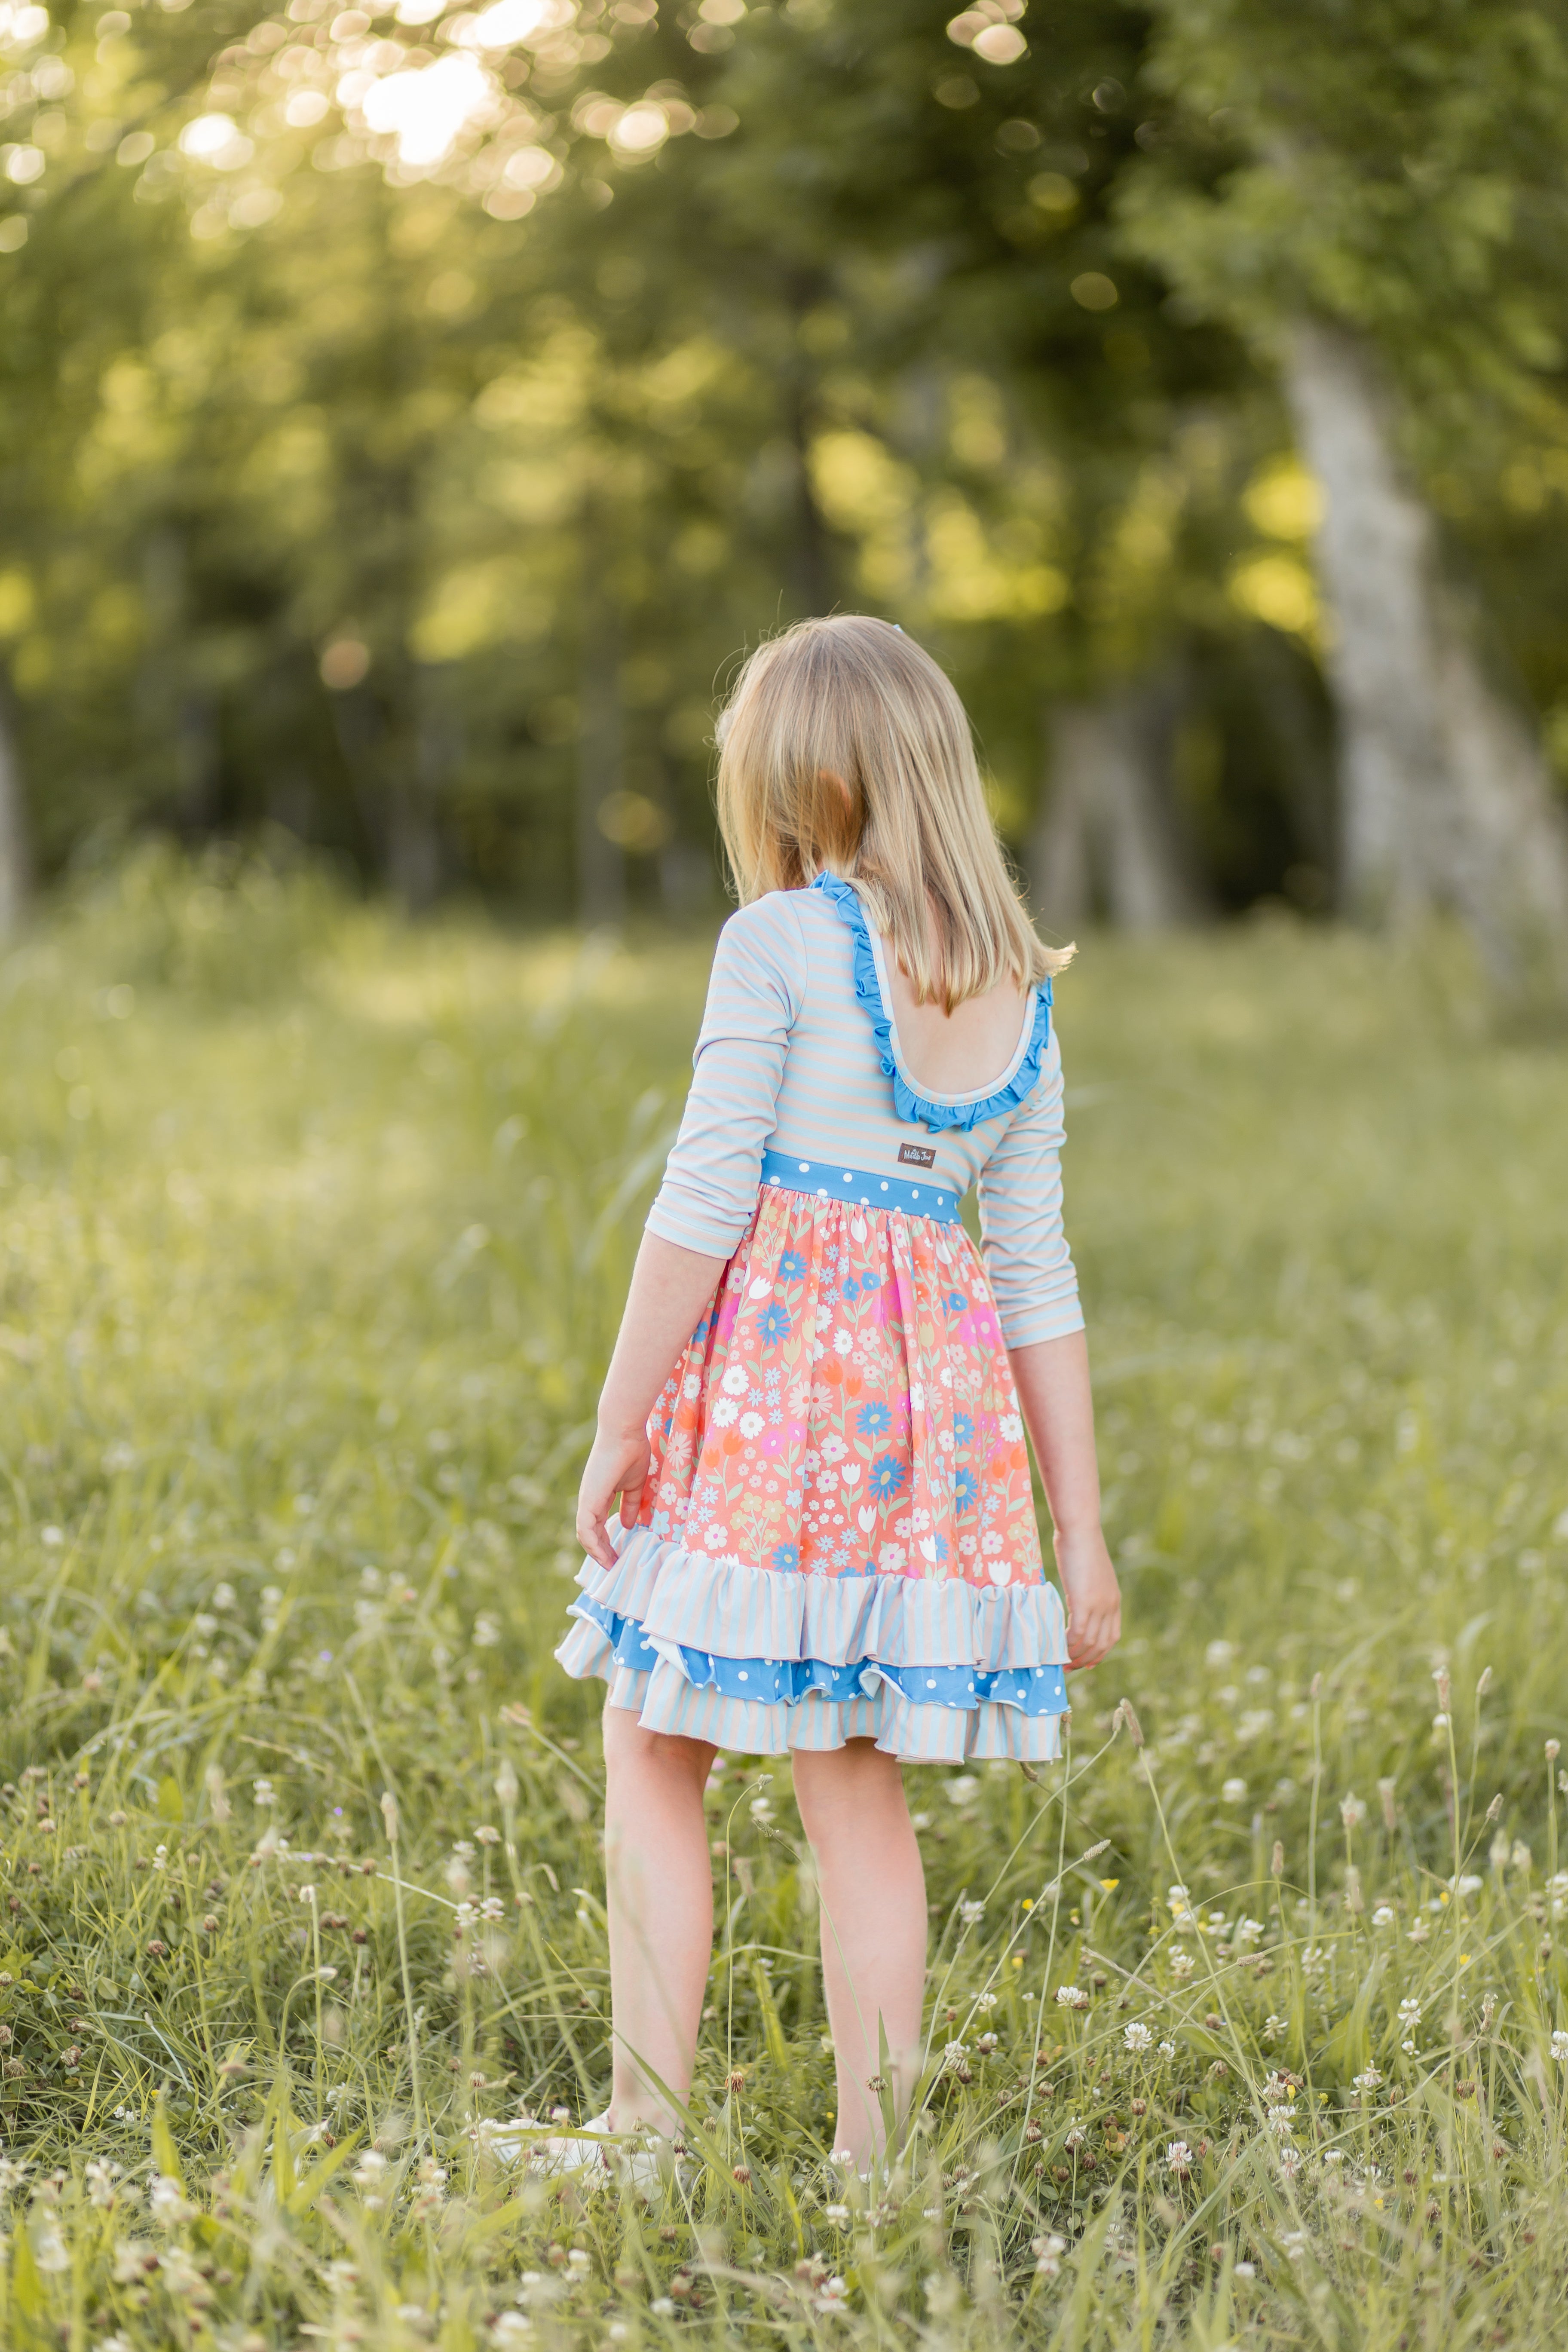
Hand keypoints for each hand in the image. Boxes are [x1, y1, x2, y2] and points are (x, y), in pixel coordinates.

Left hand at [576, 1425, 651, 1569]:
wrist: (623, 1434)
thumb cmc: (631, 1453)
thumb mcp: (634, 1485)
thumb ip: (629, 1505)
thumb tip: (628, 1525)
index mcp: (599, 1495)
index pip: (597, 1525)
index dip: (606, 1541)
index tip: (617, 1555)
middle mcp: (589, 1500)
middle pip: (590, 1534)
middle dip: (601, 1552)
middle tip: (613, 1566)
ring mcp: (587, 1500)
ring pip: (585, 1535)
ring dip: (597, 1553)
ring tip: (610, 1566)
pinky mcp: (588, 1501)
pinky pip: (586, 1530)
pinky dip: (594, 1546)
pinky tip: (606, 1556)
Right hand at [1054, 1525, 1120, 1669]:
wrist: (1080, 1530)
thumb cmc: (1080, 1545)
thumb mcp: (1089, 1574)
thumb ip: (1087, 1590)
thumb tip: (1075, 1599)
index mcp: (1114, 1600)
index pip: (1111, 1637)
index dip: (1099, 1653)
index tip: (1086, 1663)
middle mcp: (1110, 1606)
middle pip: (1101, 1644)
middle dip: (1085, 1660)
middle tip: (1068, 1667)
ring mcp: (1098, 1605)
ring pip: (1089, 1642)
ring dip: (1075, 1656)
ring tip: (1060, 1662)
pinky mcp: (1084, 1602)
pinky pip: (1077, 1633)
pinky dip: (1067, 1644)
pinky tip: (1057, 1647)